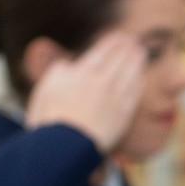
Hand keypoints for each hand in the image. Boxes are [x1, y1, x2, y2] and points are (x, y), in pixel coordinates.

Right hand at [25, 31, 145, 153]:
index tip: (118, 36)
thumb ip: (56, 73)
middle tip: (132, 41)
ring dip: (137, 59)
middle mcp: (101, 81)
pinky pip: (135, 92)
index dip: (112, 41)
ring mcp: (115, 97)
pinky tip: (139, 77)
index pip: (103, 50)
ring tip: (140, 53)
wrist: (64, 149)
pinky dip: (138, 81)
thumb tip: (67, 64)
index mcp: (81, 73)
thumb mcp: (43, 91)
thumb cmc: (48, 122)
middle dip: (127, 47)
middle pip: (121, 57)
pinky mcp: (124, 113)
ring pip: (132, 71)